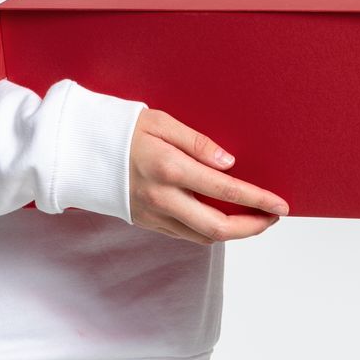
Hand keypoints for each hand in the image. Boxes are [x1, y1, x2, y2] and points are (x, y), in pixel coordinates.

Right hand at [128, 108, 289, 244]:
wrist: (78, 151)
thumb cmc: (122, 129)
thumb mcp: (161, 122)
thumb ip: (198, 142)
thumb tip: (229, 163)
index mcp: (169, 169)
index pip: (226, 191)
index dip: (258, 200)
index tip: (281, 204)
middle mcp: (163, 198)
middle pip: (218, 227)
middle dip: (253, 227)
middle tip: (274, 217)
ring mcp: (153, 214)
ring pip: (203, 237)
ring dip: (234, 233)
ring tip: (255, 219)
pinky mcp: (147, 222)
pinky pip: (186, 235)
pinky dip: (210, 232)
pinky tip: (224, 219)